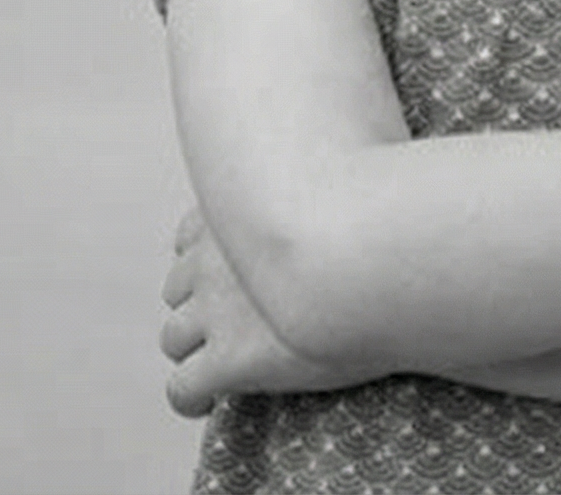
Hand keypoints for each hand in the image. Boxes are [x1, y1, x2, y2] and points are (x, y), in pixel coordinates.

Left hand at [159, 208, 377, 416]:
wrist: (377, 258)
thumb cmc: (386, 223)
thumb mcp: (348, 189)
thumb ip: (331, 192)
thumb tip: (378, 153)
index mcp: (239, 211)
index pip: (194, 235)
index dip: (210, 260)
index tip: (239, 275)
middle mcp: (216, 258)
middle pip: (178, 287)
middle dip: (199, 306)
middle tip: (235, 326)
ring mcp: (217, 310)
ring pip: (174, 337)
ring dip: (193, 351)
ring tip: (218, 367)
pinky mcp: (230, 359)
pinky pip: (183, 388)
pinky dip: (190, 398)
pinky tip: (207, 406)